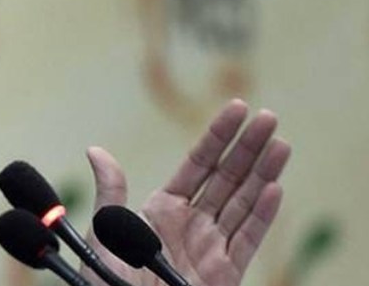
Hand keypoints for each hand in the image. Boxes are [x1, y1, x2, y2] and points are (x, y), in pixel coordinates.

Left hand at [85, 99, 290, 285]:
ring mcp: (211, 248)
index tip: (238, 108)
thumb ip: (110, 193)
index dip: (218, 137)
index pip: (198, 164)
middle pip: (227, 178)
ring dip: (264, 174)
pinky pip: (247, 241)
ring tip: (281, 143)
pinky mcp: (224, 274)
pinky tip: (274, 189)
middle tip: (268, 116)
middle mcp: (192, 225)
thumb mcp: (104, 231)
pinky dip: (262, 216)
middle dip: (249, 147)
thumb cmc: (106, 280)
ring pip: (244, 204)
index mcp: (163, 210)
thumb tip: (96, 150)